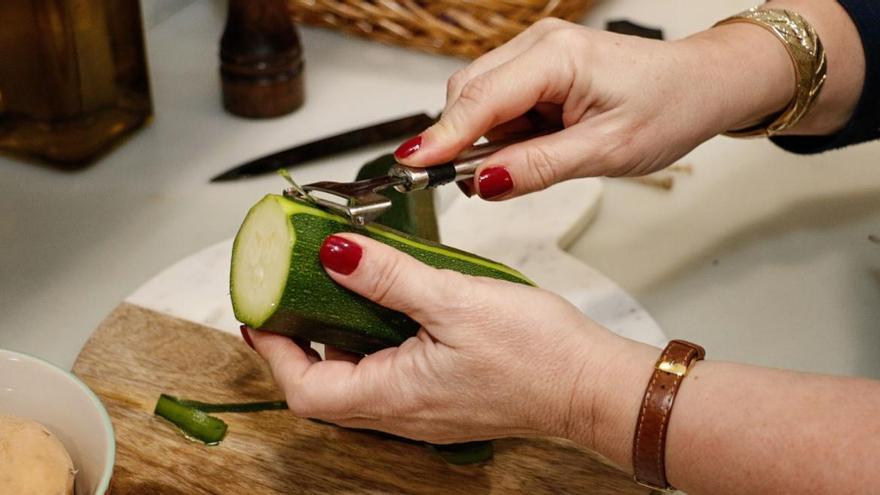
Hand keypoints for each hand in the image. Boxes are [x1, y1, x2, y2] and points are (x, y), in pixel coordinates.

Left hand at [246, 233, 625, 443]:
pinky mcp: (443, 395)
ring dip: (339, 337)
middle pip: (326, 385)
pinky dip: (375, 339)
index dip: (275, 352)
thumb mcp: (453, 301)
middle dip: (301, 340)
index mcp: (394, 395)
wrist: (591, 384)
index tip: (261, 312)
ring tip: (336, 287)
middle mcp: (402, 411)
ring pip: (358, 377)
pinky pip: (391, 372)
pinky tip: (389, 304)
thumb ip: (388, 278)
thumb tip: (333, 253)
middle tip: (292, 292)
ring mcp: (423, 407)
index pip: (306, 387)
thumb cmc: (537, 354)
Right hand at [394, 18, 793, 198]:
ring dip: (491, 140)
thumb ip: (538, 166)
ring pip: (480, 102)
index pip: (480, 99)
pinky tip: (540, 146)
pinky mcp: (539, 69)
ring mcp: (537, 54)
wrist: (701, 85)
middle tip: (483, 184)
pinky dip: (506, 133)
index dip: (442, 136)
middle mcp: (538, 45)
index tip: (410, 165)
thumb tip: (483, 182)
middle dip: (464, 141)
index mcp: (555, 56)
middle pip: (467, 94)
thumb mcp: (605, 152)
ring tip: (541, 160)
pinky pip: (501, 105)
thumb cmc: (669, 106)